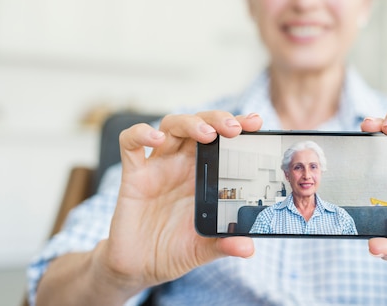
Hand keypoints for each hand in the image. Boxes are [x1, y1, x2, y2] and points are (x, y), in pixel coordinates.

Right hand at [97, 111, 262, 295]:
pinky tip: (156, 139)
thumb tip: (248, 249)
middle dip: (218, 119)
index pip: (223, 139)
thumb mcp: (204, 249)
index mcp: (205, 174)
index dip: (238, 125)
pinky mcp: (133, 175)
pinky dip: (140, 134)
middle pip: (200, 124)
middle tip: (235, 129)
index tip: (255, 122)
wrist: (140, 267)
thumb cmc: (174, 250)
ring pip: (171, 126)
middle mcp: (183, 163)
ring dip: (190, 123)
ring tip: (207, 134)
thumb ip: (224, 244)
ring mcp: (158, 166)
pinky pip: (131, 144)